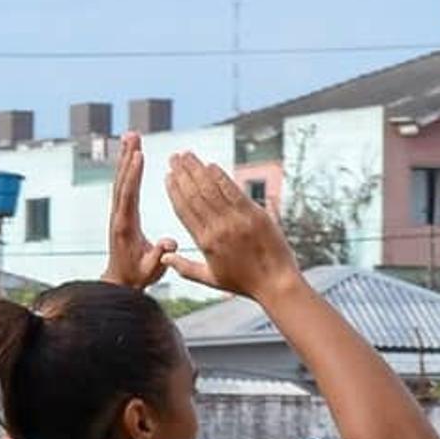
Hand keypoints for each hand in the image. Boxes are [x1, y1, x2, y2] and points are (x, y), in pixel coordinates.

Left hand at [102, 132, 177, 288]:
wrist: (121, 281)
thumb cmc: (138, 276)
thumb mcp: (152, 269)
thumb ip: (159, 255)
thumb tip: (170, 242)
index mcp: (126, 226)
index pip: (129, 196)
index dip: (133, 175)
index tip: (138, 155)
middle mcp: (119, 215)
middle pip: (122, 181)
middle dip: (128, 156)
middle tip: (132, 135)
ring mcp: (118, 212)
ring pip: (121, 179)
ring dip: (126, 157)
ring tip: (131, 136)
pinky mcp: (122, 211)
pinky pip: (124, 185)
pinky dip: (127, 168)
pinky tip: (132, 155)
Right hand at [160, 151, 302, 301]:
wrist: (276, 283)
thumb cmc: (243, 283)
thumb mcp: (210, 279)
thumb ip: (184, 267)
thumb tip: (163, 258)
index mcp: (205, 242)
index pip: (184, 210)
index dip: (174, 190)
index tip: (167, 176)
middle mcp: (218, 228)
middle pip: (194, 194)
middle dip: (182, 173)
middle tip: (173, 158)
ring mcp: (237, 220)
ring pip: (211, 189)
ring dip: (197, 169)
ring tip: (187, 155)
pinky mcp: (255, 214)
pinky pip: (234, 191)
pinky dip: (221, 177)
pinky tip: (211, 165)